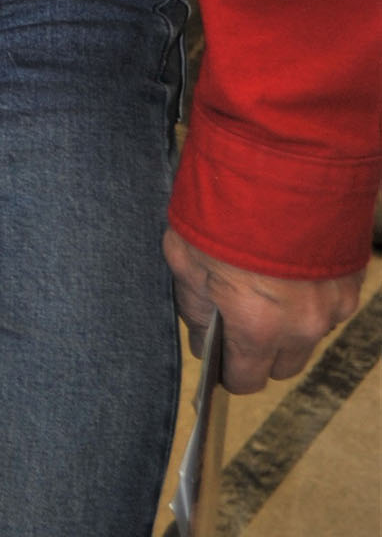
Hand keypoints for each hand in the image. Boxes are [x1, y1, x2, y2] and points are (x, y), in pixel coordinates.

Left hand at [162, 224, 363, 393]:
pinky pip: (328, 306)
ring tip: (262, 284)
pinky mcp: (351, 278)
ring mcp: (333, 302)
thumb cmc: (224, 204)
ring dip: (288, 323)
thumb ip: (193, 305)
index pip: (247, 379)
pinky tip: (287, 268)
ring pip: (308, 335)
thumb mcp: (185, 255)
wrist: (280, 157)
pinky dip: (309, 298)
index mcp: (258, 325)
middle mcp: (303, 324)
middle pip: (283, 365)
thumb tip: (200, 334)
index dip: (229, 371)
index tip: (218, 356)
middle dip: (259, 352)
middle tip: (237, 316)